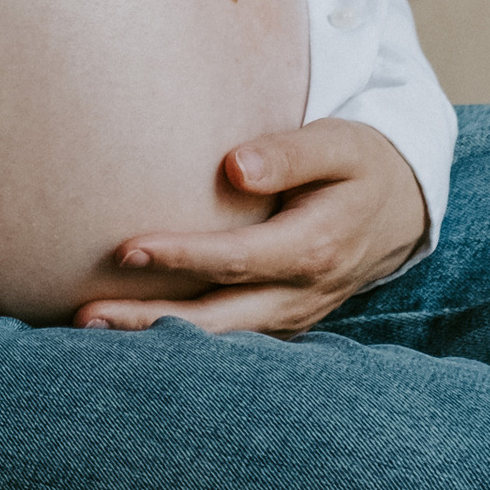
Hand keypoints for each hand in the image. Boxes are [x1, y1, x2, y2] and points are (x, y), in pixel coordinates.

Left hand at [73, 120, 428, 335]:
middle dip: (150, 322)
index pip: (237, 259)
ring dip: (157, 340)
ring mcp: (292, 316)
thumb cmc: (362, 165)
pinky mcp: (281, 322)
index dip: (181, 257)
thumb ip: (290, 153)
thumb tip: (235, 168)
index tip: (126, 249)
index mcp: (315, 248)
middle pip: (217, 319)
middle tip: (86, 318)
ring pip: (219, 340)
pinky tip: (132, 337)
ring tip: (90, 331)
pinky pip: (229, 342)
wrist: (403, 208)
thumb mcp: (340, 144)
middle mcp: (301, 295)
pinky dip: (182, 344)